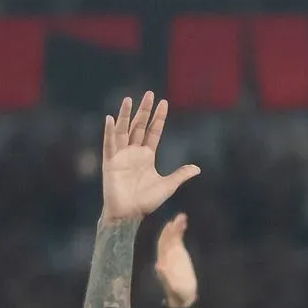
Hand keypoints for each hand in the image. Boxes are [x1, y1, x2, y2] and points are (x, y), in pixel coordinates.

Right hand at [98, 93, 200, 222]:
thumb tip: (197, 168)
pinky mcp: (110, 163)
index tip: (164, 102)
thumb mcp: (168, 185)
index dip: (159, 118)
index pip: (154, 132)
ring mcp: (121, 156)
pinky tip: (111, 118)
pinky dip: (109, 132)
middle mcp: (133, 152)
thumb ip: (180, 175)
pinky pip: (109, 144)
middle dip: (144, 111)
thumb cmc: (146, 201)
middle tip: (150, 94)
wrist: (129, 213)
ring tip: (128, 99)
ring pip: (123, 130)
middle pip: (139, 126)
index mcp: (147, 156)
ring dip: (125, 115)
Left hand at [154, 214, 199, 307]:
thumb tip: (158, 266)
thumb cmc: (179, 294)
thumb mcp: (173, 288)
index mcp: (163, 262)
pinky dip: (180, 232)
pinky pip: (178, 241)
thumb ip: (165, 278)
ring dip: (177, 227)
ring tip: (183, 217)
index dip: (168, 235)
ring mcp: (172, 254)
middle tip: (181, 217)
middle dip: (172, 228)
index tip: (173, 225)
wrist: (183, 298)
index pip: (164, 245)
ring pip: (172, 238)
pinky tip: (184, 224)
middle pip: (167, 239)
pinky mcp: (179, 255)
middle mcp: (165, 256)